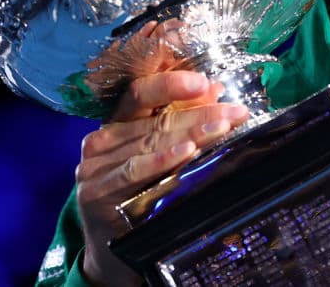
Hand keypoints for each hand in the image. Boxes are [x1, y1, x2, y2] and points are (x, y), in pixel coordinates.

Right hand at [74, 20, 249, 285]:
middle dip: (201, 115)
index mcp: (115, 123)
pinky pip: (134, 172)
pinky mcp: (94, 193)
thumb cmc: (138, 193)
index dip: (171, 84)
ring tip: (222, 128)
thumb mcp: (159, 153)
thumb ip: (182, 119)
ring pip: (150, 144)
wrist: (111, 247)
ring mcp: (94, 167)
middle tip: (235, 113)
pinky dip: (162, 161)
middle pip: (156, 121)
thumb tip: (216, 89)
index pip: (140, 93)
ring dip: (191, 134)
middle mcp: (100, 141)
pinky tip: (187, 152)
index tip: (205, 82)